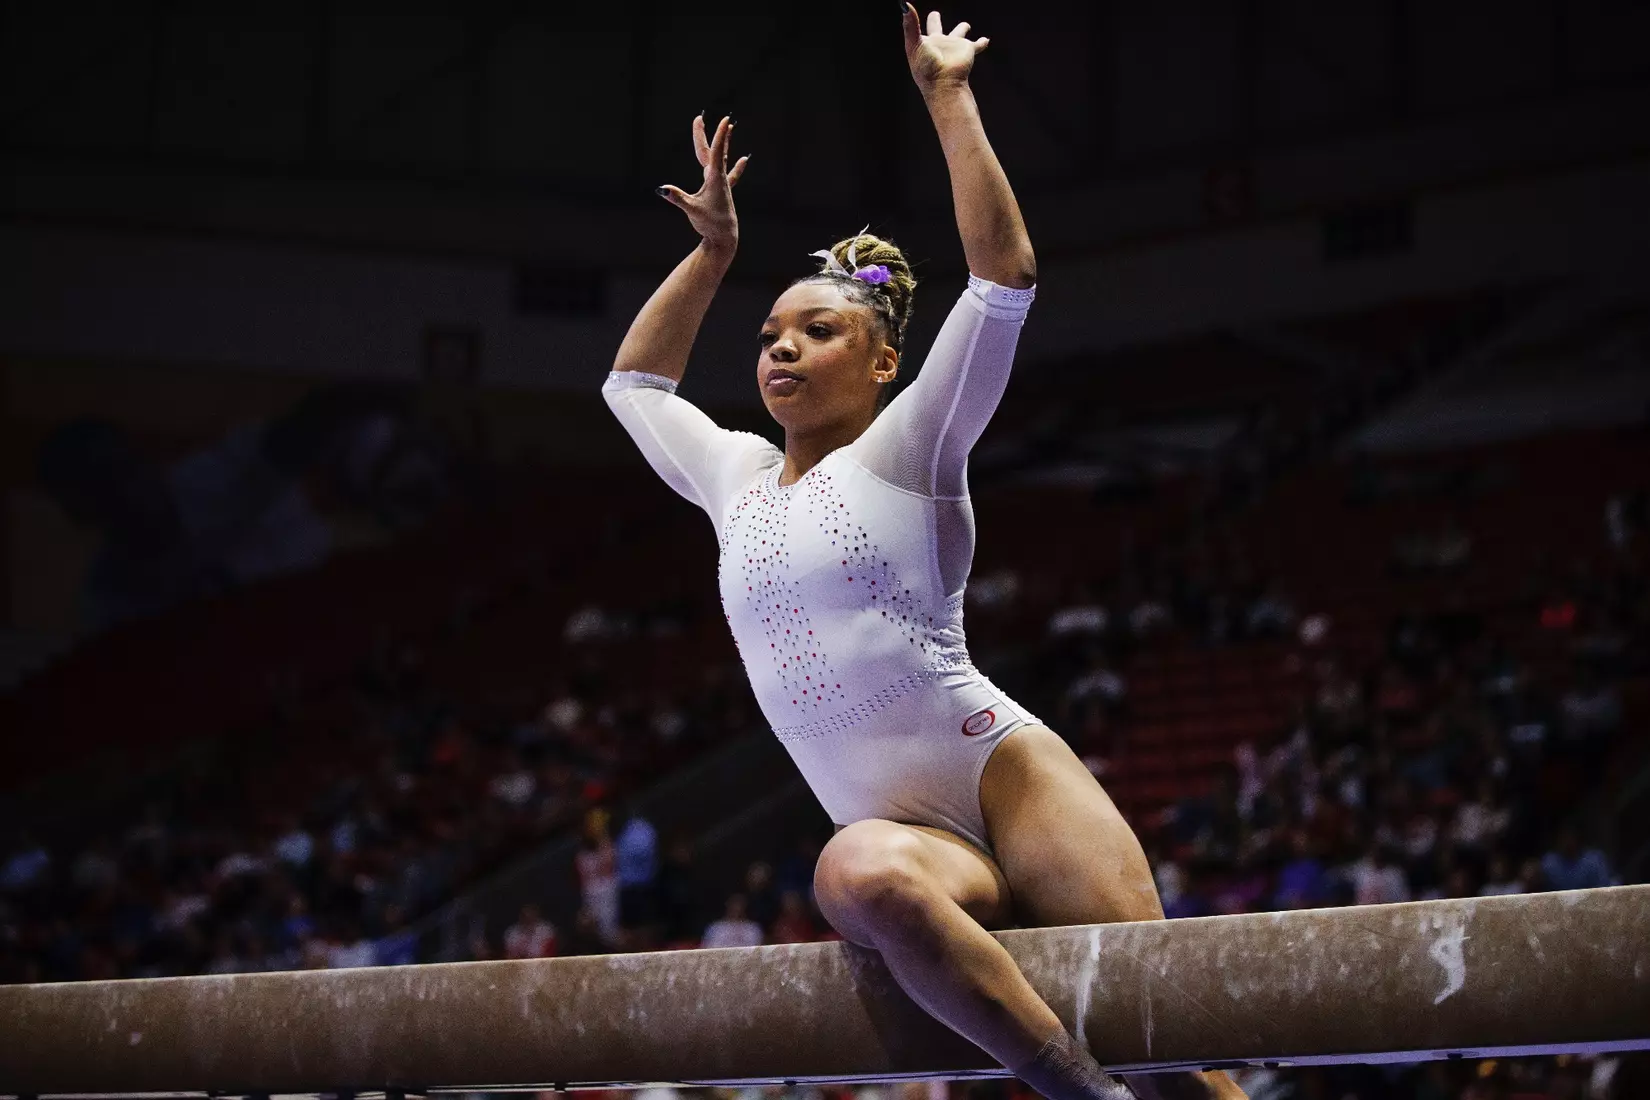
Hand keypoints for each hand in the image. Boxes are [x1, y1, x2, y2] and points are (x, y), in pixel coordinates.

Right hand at [656, 114, 748, 251]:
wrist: (724, 238)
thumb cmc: (710, 223)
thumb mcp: (692, 209)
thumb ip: (677, 198)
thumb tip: (661, 189)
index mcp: (714, 178)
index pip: (716, 151)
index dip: (718, 135)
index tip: (724, 119)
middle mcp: (719, 177)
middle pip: (711, 150)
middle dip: (704, 134)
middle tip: (699, 118)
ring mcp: (722, 183)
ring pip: (720, 158)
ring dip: (723, 142)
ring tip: (730, 127)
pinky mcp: (722, 191)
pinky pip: (729, 175)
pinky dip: (736, 167)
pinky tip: (745, 160)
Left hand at [901, 5, 988, 94]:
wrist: (943, 84)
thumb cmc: (926, 68)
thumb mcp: (914, 44)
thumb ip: (910, 25)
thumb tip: (905, 5)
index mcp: (924, 43)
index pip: (917, 29)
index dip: (913, 20)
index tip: (909, 9)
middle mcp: (939, 44)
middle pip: (937, 28)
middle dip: (935, 20)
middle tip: (935, 14)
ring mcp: (953, 47)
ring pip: (959, 34)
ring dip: (962, 29)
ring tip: (966, 25)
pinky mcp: (967, 50)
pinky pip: (977, 45)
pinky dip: (982, 42)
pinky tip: (986, 40)